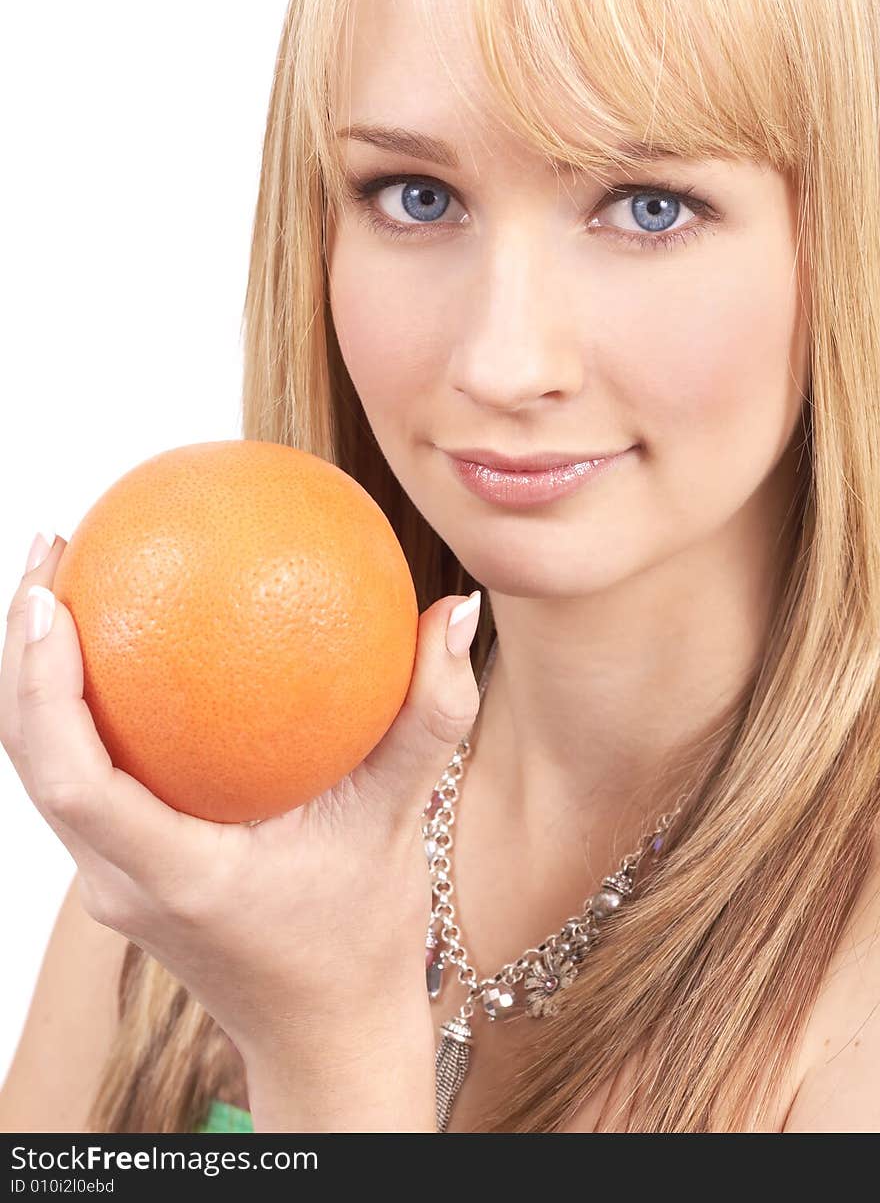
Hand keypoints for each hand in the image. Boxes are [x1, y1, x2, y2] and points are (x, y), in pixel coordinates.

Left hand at [0, 533, 482, 1072]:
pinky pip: (78, 780)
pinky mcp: (121, 875)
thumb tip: (456, 610)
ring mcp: (112, 884)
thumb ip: (431, 716)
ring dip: (34, 679)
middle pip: (28, 760)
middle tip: (50, 545)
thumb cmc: (363, 939)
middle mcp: (121, 882)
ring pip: (40, 770)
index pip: (74, 779)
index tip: (48, 596)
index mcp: (176, 875)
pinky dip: (72, 711)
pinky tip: (117, 651)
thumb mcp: (403, 821)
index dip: (41, 685)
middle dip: (19, 652)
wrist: (326, 1034)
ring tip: (58, 581)